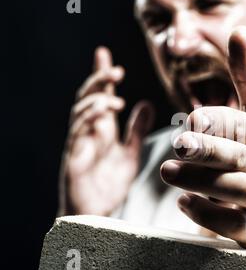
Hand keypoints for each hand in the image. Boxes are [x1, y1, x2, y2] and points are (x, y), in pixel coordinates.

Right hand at [61, 47, 153, 215]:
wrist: (97, 216)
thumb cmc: (110, 185)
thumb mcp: (130, 154)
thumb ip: (136, 131)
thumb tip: (146, 103)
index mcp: (102, 130)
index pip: (101, 96)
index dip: (100, 75)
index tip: (104, 54)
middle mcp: (89, 133)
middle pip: (88, 98)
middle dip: (98, 80)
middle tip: (114, 68)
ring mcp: (80, 144)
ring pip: (80, 112)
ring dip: (96, 100)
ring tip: (115, 97)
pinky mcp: (74, 159)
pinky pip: (77, 134)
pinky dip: (89, 120)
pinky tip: (103, 114)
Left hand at [161, 27, 245, 258]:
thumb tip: (238, 29)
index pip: (241, 124)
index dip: (214, 122)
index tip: (191, 122)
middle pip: (239, 156)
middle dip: (208, 149)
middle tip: (179, 143)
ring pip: (236, 190)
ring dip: (201, 181)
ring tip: (168, 172)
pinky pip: (235, 224)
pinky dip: (208, 214)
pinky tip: (185, 203)